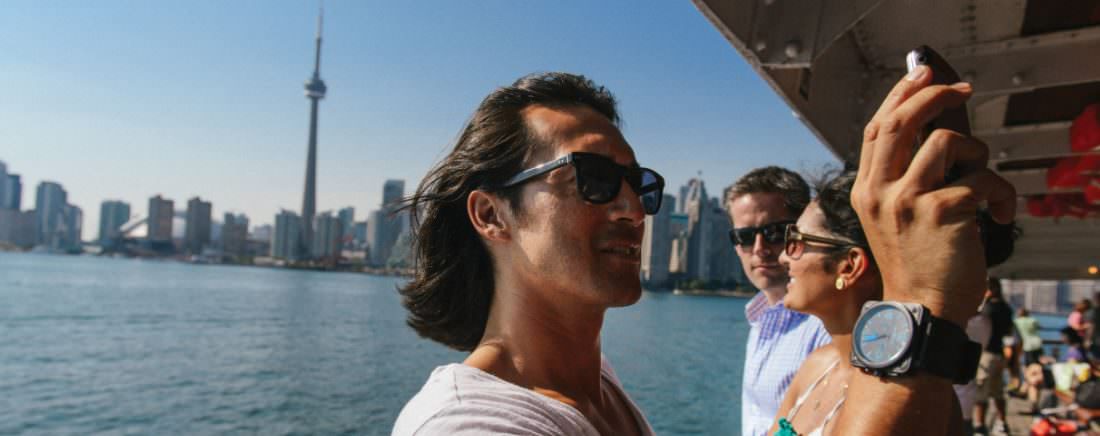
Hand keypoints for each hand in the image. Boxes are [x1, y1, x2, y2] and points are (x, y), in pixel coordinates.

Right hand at [851, 65, 1015, 325]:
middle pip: (902, 120)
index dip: (900, 95)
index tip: (922, 75)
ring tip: (984, 180)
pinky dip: (1000, 194)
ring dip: (978, 154)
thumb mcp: (896, 218)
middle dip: (934, 95)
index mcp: (865, 190)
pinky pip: (982, 180)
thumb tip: (939, 135)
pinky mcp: (940, 212)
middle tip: (962, 90)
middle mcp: (878, 191)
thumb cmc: (917, 265)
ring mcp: (906, 201)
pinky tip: (1001, 214)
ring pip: (946, 142)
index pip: (877, 128)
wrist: (921, 311)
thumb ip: (906, 179)